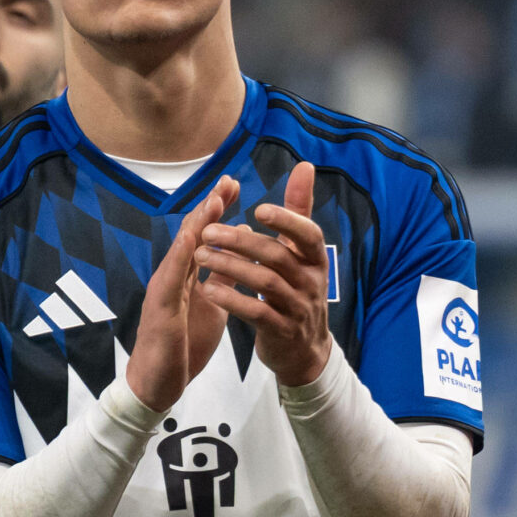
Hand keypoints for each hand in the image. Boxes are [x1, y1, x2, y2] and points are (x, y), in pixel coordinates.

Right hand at [126, 177, 236, 412]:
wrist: (158, 383)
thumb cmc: (183, 344)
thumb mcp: (213, 307)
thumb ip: (225, 278)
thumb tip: (242, 247)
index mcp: (187, 276)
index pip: (203, 235)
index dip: (218, 210)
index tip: (235, 185)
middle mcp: (173, 277)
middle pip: (191, 234)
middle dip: (210, 206)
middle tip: (228, 180)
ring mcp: (164, 291)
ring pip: (180, 251)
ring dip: (197, 224)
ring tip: (214, 200)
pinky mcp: (160, 309)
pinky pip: (171, 279)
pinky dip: (181, 257)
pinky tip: (192, 239)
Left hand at [195, 161, 334, 387]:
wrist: (304, 350)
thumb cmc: (298, 289)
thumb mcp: (302, 252)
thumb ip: (299, 210)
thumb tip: (305, 165)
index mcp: (316, 258)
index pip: (308, 234)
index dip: (286, 221)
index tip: (258, 209)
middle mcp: (312, 281)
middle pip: (277, 256)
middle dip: (241, 242)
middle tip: (207, 232)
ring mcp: (298, 308)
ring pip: (264, 283)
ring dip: (230, 267)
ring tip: (200, 256)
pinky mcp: (281, 331)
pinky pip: (257, 313)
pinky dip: (232, 300)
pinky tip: (208, 289)